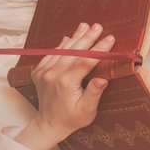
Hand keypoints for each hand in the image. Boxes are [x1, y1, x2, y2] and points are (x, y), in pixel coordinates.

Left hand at [16, 23, 114, 149]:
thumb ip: (94, 93)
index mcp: (66, 83)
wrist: (49, 124)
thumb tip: (103, 78)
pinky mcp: (39, 71)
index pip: (85, 61)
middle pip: (73, 51)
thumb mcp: (87, 111)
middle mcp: (52, 74)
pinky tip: (69, 37)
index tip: (110, 38)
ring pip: (61, 50)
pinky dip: (61, 45)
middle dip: (87, 37)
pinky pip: (51, 54)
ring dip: (75, 37)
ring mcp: (44, 72)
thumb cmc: (72, 119)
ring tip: (85, 26)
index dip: (98, 49)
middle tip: (98, 26)